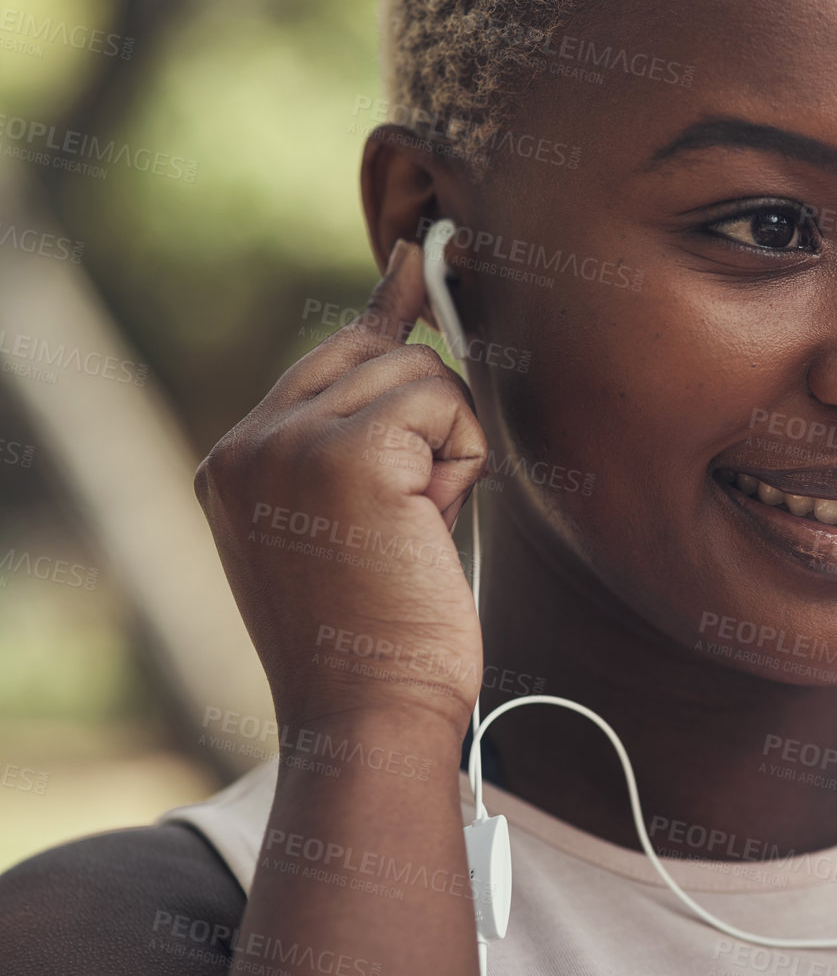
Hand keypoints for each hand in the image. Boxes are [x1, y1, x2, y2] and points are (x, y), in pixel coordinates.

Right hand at [194, 240, 487, 733]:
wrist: (370, 716)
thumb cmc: (380, 640)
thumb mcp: (353, 525)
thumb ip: (366, 440)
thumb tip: (415, 344)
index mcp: (235, 462)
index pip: (327, 357)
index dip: (385, 316)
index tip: (417, 259)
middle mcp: (248, 443)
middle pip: (381, 354)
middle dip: (430, 422)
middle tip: (419, 514)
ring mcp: (288, 443)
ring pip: (422, 375)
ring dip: (449, 450)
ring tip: (416, 532)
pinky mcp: (347, 453)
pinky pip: (446, 405)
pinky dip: (462, 463)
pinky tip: (431, 524)